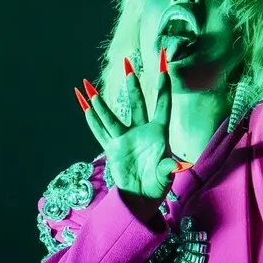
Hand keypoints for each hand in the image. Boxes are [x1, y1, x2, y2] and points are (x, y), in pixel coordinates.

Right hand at [81, 50, 182, 201]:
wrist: (141, 198)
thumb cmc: (157, 186)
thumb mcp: (166, 176)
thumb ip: (169, 167)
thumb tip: (179, 165)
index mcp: (159, 134)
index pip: (163, 106)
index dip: (163, 88)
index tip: (164, 69)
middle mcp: (141, 132)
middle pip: (137, 104)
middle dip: (132, 86)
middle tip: (128, 65)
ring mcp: (125, 139)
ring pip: (111, 116)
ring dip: (100, 102)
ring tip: (89, 86)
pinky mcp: (112, 148)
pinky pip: (100, 131)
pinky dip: (91, 119)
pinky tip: (83, 105)